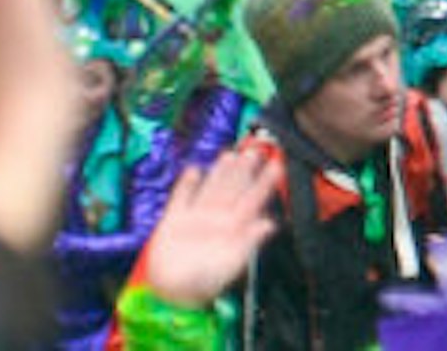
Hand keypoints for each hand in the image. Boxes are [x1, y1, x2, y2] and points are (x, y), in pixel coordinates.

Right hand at [136, 144, 281, 305]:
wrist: (170, 296)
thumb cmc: (204, 284)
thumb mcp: (231, 264)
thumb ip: (249, 243)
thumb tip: (269, 225)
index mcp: (234, 230)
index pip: (253, 200)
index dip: (264, 183)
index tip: (276, 164)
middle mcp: (217, 220)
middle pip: (233, 190)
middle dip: (244, 170)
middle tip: (255, 150)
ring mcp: (195, 219)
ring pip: (211, 189)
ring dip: (220, 173)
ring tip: (230, 155)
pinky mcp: (173, 222)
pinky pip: (181, 199)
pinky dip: (186, 185)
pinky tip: (194, 170)